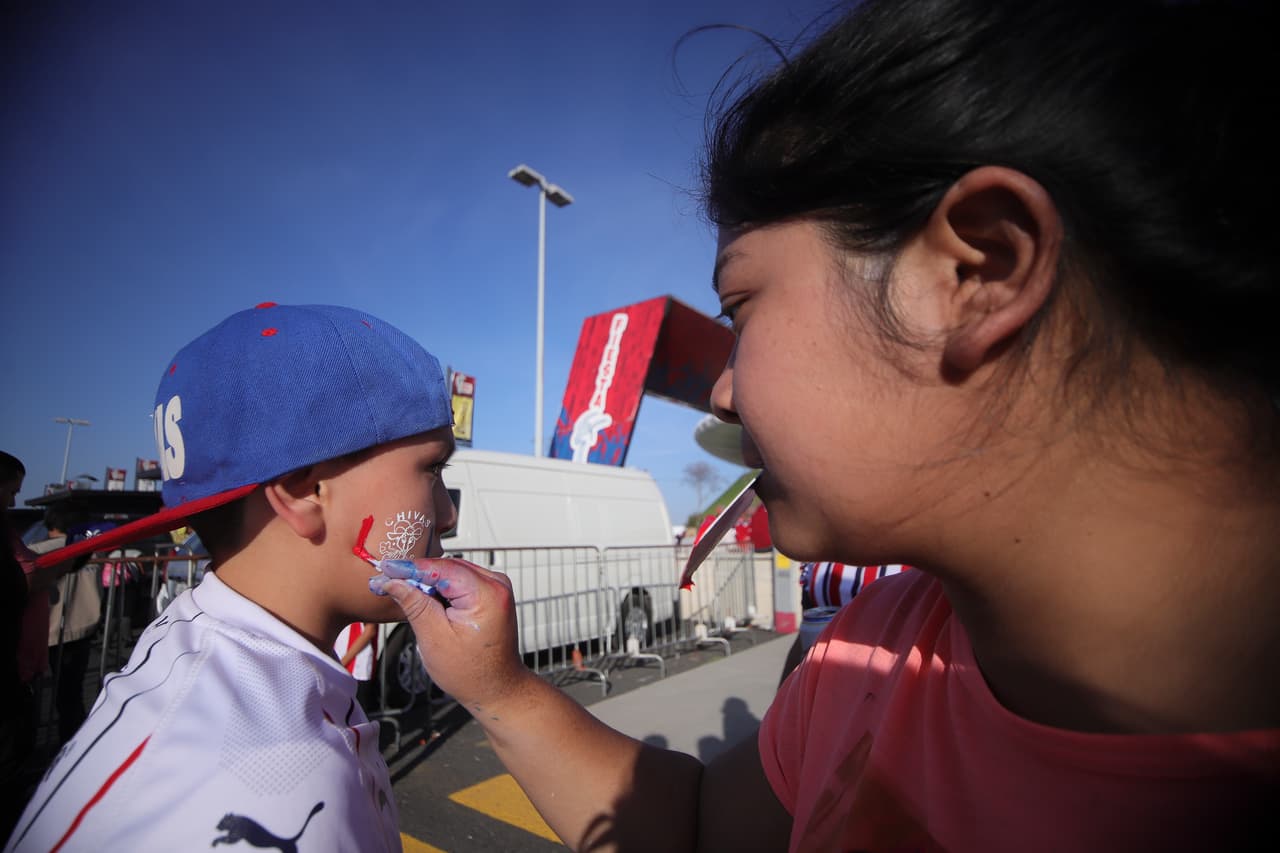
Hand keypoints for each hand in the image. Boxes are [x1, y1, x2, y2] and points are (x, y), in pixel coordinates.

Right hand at [370, 557, 531, 711]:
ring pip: (452, 573)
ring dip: (427, 581)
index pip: (442, 569)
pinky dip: (440, 587)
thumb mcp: (434, 638)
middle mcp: (496, 584)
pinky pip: (461, 581)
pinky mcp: (491, 593)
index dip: (410, 568)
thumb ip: (414, 604)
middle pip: (448, 567)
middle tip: (386, 580)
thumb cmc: (470, 672)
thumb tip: (393, 582)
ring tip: (400, 590)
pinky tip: (422, 597)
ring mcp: (496, 587)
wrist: (496, 687)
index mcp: (487, 594)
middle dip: (416, 574)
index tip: (385, 568)